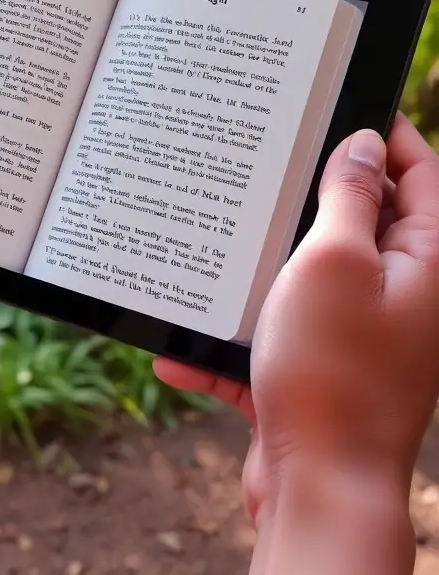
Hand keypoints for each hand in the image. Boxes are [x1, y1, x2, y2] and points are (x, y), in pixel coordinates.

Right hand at [155, 116, 438, 526]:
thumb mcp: (335, 262)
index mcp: (424, 261)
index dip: (386, 132)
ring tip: (210, 249)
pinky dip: (233, 341)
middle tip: (260, 163)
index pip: (419, 172)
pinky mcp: (320, 368)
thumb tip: (364, 144)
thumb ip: (351, 198)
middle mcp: (400, 294)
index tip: (340, 102)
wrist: (319, 491)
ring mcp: (359, 333)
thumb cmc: (334, 372)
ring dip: (258, 270)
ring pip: (306, 274)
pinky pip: (274, 335)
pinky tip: (179, 352)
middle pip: (360, 219)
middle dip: (308, 195)